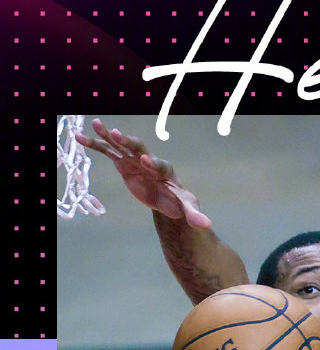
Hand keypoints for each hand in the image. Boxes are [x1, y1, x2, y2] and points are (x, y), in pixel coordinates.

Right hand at [76, 119, 211, 227]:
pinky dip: (97, 146)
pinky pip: (109, 153)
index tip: (145, 161)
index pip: (159, 165)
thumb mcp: (187, 208)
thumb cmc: (179, 201)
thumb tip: (206, 225)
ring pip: (122, 146)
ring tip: (97, 125)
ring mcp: (135, 160)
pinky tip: (82, 139)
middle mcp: (149, 161)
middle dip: (129, 143)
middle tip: (118, 135)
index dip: (152, 163)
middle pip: (139, 149)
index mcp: (165, 171)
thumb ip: (194, 215)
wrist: (168, 198)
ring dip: (109, 136)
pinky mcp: (124, 164)